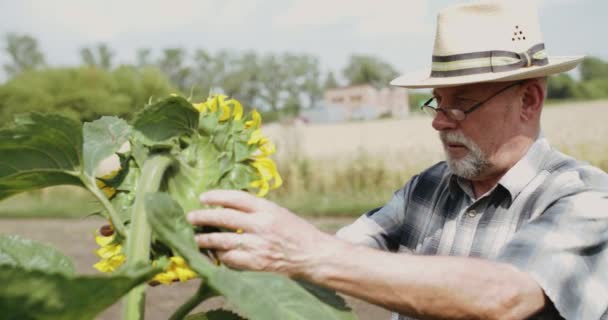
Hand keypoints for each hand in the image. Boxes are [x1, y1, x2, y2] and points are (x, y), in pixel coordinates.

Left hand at [187, 190, 336, 277]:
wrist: (312, 255)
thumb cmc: (294, 231)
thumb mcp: (277, 212)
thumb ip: (255, 209)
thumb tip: (225, 205)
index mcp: (267, 209)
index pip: (235, 197)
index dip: (216, 196)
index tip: (203, 197)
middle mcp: (261, 225)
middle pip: (224, 218)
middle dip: (203, 217)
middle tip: (190, 217)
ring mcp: (258, 245)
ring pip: (222, 240)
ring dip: (205, 239)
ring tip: (195, 238)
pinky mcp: (256, 263)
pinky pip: (230, 259)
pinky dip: (219, 256)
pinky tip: (214, 253)